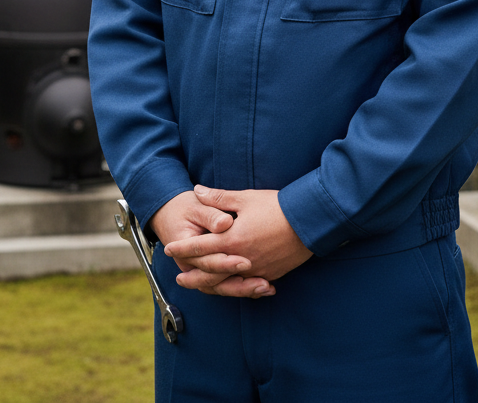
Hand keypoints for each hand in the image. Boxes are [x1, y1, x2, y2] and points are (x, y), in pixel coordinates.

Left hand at [163, 186, 312, 297]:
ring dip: (210, 284)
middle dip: (193, 274)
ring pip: (227, 282)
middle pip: (210, 271)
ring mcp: (256, 269)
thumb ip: (219, 198)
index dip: (183, 247)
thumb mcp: (245, 198)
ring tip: (199, 286)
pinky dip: (235, 287)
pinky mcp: (269, 274)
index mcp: (232, 239)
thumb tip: (197, 191)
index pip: (200, 246)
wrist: (309, 222)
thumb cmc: (277, 207)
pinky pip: (247, 284)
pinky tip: (229, 286)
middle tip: (179, 277)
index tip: (169, 249)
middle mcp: (242, 259)